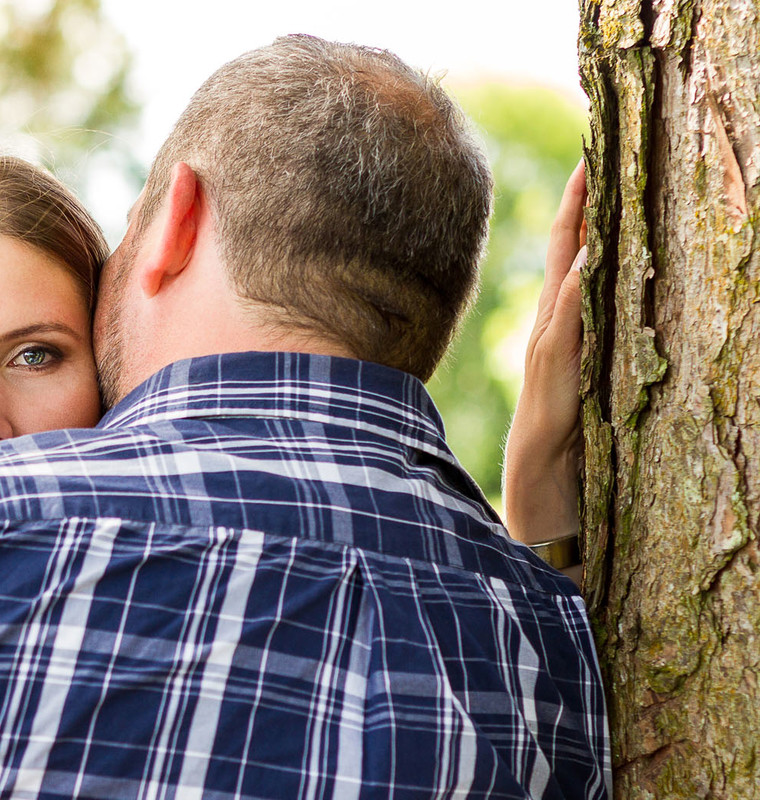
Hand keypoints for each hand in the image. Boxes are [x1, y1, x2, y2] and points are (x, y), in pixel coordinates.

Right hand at [503, 161, 585, 578]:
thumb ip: (593, 365)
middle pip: (561, 262)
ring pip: (562, 286)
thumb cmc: (570, 464)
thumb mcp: (588, 405)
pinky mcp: (552, 389)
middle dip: (575, 209)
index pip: (571, 267)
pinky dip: (576, 297)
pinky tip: (590, 263)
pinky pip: (566, 334)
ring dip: (574, 237)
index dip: (580, 220)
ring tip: (590, 185)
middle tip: (591, 151)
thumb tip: (615, 325)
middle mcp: (549, 342)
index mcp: (561, 341)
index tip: (594, 166)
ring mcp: (548, 362)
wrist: (539, 511)